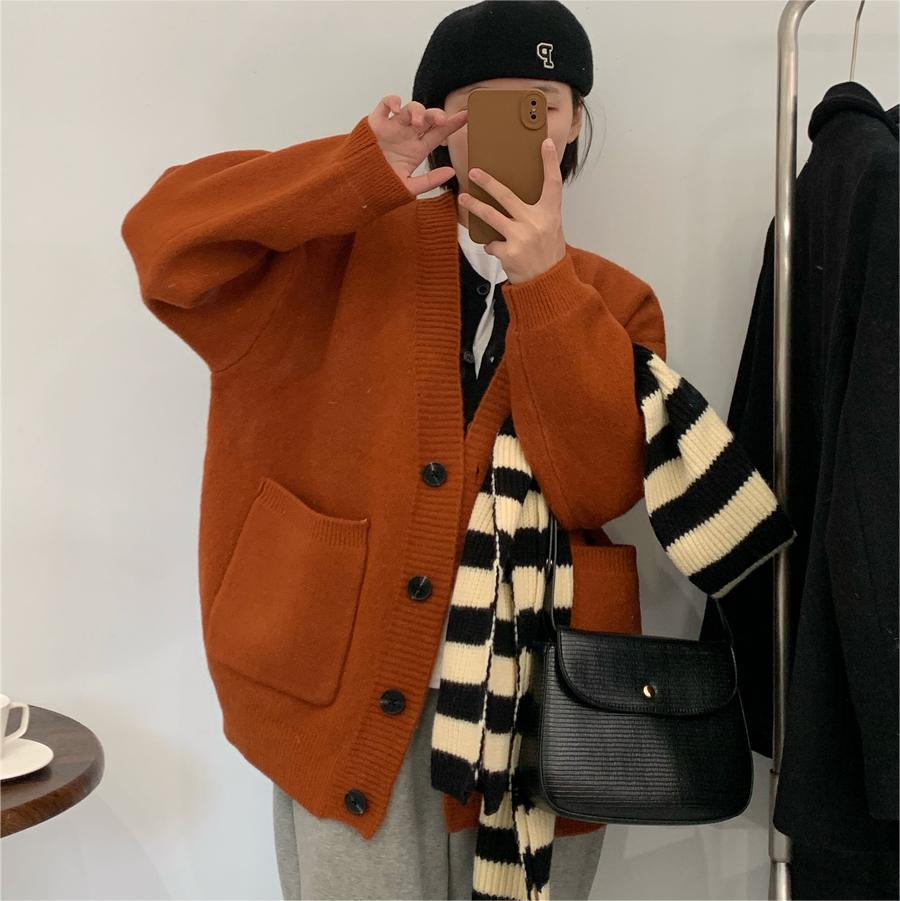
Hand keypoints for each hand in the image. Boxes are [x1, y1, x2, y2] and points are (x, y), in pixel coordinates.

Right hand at [368, 96, 467, 196]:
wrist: (357, 187)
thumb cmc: (381, 187)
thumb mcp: (408, 188)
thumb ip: (429, 181)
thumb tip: (452, 171)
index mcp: (417, 149)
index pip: (439, 133)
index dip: (453, 123)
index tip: (467, 115)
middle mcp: (407, 135)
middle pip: (427, 118)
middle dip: (436, 115)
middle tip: (442, 121)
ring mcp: (393, 127)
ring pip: (410, 109)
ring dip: (417, 112)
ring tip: (418, 123)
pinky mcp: (376, 122)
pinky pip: (386, 104)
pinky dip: (392, 101)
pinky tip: (397, 108)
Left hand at [459, 138, 566, 284]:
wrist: (547, 283)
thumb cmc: (547, 254)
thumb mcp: (551, 229)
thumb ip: (537, 213)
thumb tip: (513, 197)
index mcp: (550, 214)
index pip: (553, 183)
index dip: (550, 162)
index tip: (546, 144)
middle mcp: (536, 222)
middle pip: (507, 196)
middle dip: (488, 182)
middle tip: (474, 172)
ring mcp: (521, 237)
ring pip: (491, 216)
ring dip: (474, 207)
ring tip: (463, 199)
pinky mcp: (508, 252)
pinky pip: (491, 243)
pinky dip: (492, 245)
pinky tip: (499, 250)